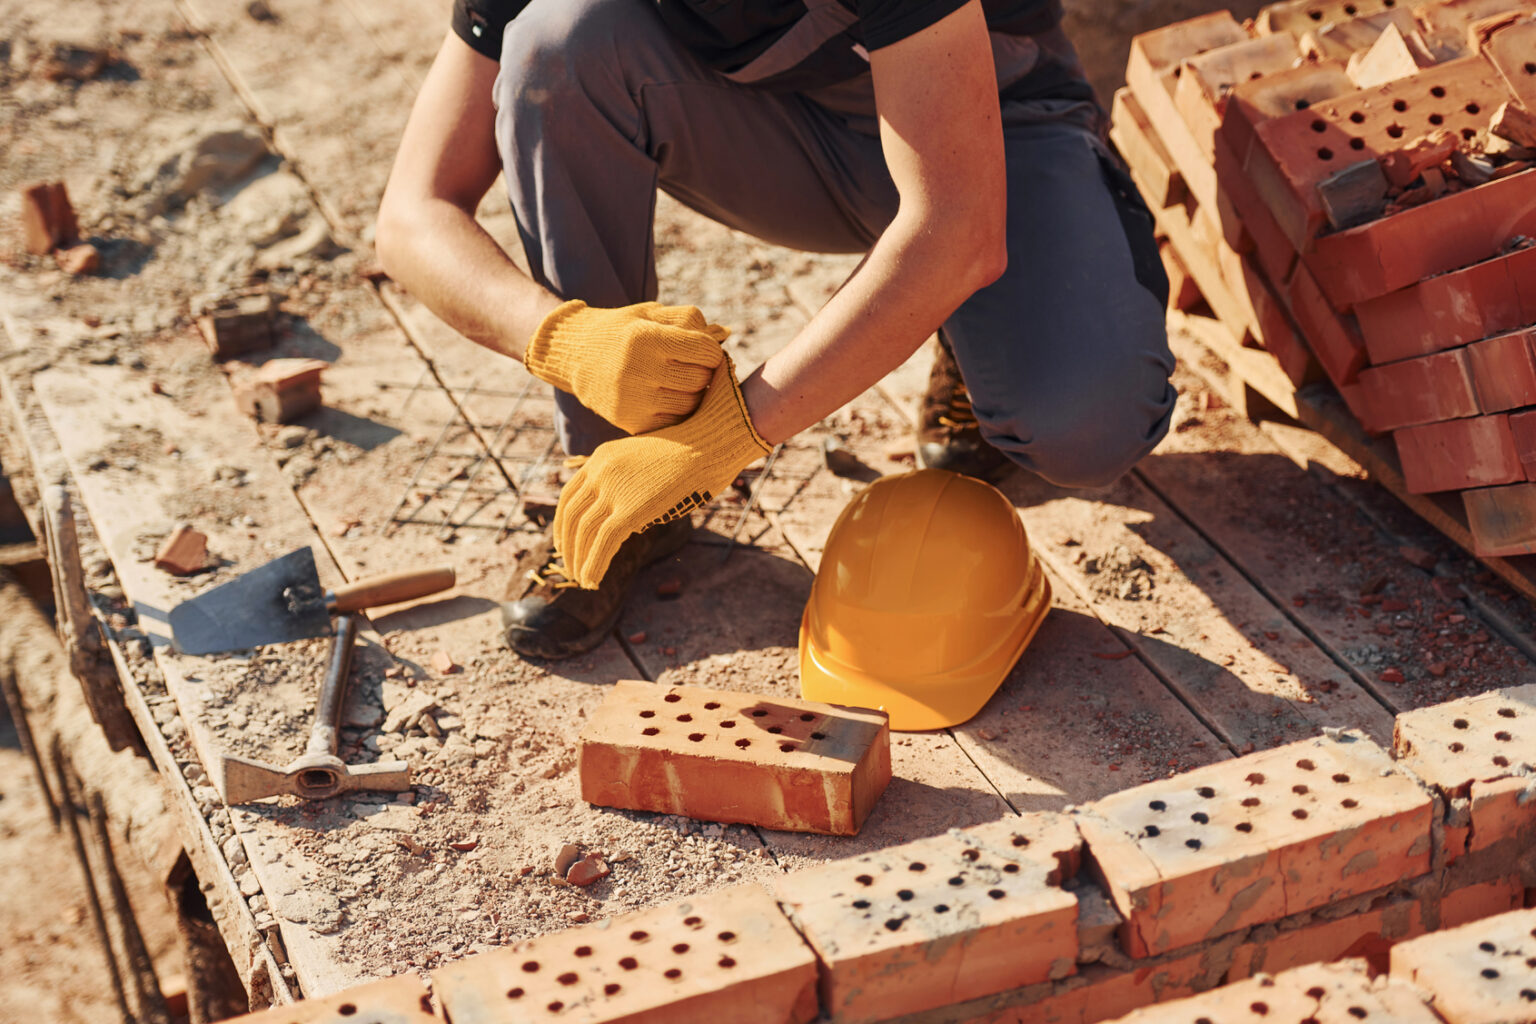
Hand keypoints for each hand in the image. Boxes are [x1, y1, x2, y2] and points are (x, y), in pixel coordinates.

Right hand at [525, 299, 728, 434]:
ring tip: (681, 381)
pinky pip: (675, 423)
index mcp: (644, 338)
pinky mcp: (631, 422)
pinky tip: (670, 398)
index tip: (703, 349)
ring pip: (692, 404)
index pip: (705, 350)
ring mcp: (633, 400)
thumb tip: (725, 333)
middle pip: (701, 378)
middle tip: (692, 366)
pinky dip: (680, 412)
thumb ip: (690, 320)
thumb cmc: (623, 331)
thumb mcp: (651, 314)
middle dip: (704, 371)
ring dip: (695, 394)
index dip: (711, 349)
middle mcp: (637, 370)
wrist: (574, 356)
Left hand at [553, 356, 769, 587]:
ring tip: (582, 581)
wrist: (709, 443)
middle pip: (571, 516)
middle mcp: (600, 471)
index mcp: (601, 458)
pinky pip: (603, 543)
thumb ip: (630, 485)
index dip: (562, 525)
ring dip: (578, 561)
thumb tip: (629, 519)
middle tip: (569, 568)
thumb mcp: (647, 462)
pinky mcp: (630, 509)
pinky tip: (592, 581)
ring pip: (583, 532)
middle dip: (567, 546)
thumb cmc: (691, 454)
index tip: (564, 544)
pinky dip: (593, 565)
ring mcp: (614, 489)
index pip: (569, 497)